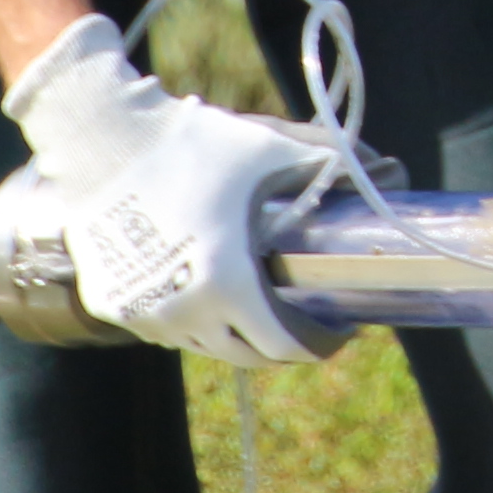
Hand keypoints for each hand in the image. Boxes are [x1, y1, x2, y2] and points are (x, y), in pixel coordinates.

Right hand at [2, 11, 343, 366]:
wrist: (103, 138)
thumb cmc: (194, 145)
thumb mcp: (271, 150)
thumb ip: (329, 165)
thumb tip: (389, 170)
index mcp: (229, 284)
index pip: (284, 345)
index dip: (319, 342)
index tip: (337, 327)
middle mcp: (185, 312)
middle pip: (246, 354)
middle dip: (280, 342)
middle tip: (300, 316)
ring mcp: (143, 314)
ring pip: (202, 344)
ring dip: (233, 331)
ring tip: (254, 301)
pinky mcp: (111, 306)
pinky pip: (163, 327)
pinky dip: (189, 318)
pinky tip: (204, 289)